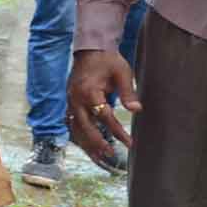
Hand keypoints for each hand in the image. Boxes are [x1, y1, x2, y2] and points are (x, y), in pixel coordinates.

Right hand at [67, 49, 138, 168]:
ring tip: (98, 157)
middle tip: (111, 155)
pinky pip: (72, 123)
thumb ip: (128, 92)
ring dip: (86, 143)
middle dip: (97, 143)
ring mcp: (70, 101)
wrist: (90, 49)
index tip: (129, 143)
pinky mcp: (70, 103)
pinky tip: (87, 145)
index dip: (117, 131)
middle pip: (84, 127)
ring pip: (75, 128)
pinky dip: (80, 136)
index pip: (104, 117)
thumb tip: (136, 110)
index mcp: (89, 92)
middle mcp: (76, 99)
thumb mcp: (122, 72)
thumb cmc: (108, 60)